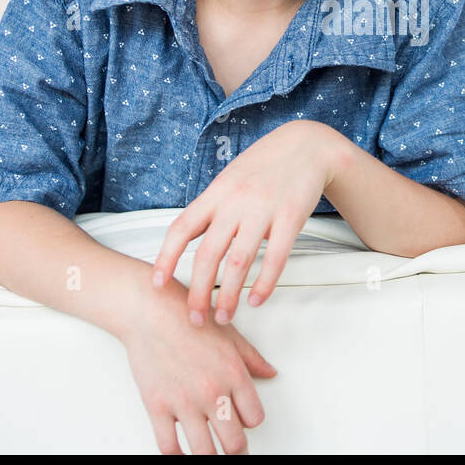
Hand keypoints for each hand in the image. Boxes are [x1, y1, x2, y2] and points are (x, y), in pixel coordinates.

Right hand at [122, 275, 276, 453]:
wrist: (150, 311)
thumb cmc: (188, 317)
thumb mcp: (230, 334)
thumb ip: (252, 358)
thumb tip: (270, 373)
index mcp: (234, 374)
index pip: (254, 418)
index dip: (250, 422)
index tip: (244, 422)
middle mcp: (212, 392)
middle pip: (234, 442)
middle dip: (236, 450)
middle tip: (232, 449)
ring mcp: (184, 402)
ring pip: (204, 451)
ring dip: (210, 457)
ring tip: (210, 454)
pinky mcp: (157, 407)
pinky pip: (169, 446)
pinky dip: (177, 456)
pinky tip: (181, 454)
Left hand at [152, 119, 345, 325]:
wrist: (306, 145)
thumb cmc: (265, 164)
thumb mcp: (229, 179)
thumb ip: (211, 208)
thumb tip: (186, 240)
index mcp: (216, 193)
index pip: (181, 228)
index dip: (166, 258)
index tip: (157, 283)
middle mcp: (236, 202)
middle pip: (208, 254)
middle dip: (198, 292)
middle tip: (194, 319)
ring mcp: (263, 210)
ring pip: (239, 261)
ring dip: (229, 295)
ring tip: (223, 317)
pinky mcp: (291, 218)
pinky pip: (276, 258)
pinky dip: (264, 283)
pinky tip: (256, 299)